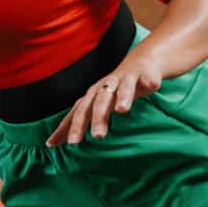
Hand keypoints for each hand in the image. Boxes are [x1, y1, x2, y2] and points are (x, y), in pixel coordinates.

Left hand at [46, 55, 162, 146]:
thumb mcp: (97, 105)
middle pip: (99, 102)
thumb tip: (54, 144)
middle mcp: (107, 86)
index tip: (68, 144)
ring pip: (123, 88)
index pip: (79, 112)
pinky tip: (153, 86)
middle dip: (97, 118)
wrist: (141, 62)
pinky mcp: (145, 73)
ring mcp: (126, 78)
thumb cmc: (115, 89)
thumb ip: (80, 122)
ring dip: (122, 97)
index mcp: (93, 96)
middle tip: (97, 136)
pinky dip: (149, 80)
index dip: (73, 126)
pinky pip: (147, 77)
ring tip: (123, 110)